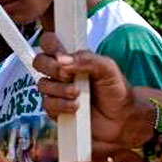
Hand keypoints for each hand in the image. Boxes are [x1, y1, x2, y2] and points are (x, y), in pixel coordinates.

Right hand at [34, 35, 151, 153]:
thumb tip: (62, 59)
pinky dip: (61, 105)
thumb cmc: (115, 90)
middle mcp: (61, 72)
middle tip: (69, 75)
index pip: (49, 42)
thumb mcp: (108, 68)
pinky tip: (76, 107)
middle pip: (39, 61)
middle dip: (52, 68)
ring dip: (60, 89)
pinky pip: (48, 105)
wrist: (121, 119)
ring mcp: (57, 91)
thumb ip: (87, 59)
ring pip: (43, 85)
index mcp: (72, 57)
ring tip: (77, 94)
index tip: (62, 54)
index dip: (51, 45)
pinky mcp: (56, 109)